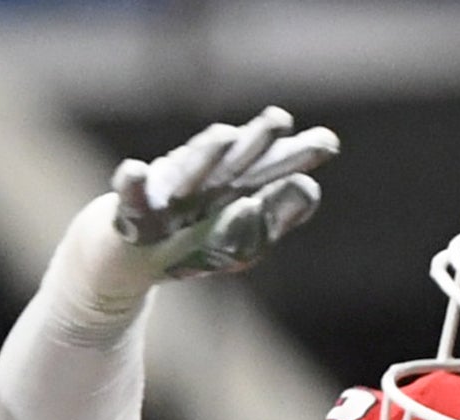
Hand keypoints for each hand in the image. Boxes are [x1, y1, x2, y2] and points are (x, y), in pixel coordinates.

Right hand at [111, 107, 338, 280]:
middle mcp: (205, 183)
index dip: (296, 156)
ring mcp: (168, 194)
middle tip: (279, 121)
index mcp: (236, 188)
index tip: (327, 144)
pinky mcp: (133, 212)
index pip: (270, 169)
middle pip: (235, 163)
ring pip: (189, 173)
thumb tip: (309, 186)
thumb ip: (273, 219)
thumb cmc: (191, 245)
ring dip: (204, 156)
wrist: (132, 257)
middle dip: (256, 143)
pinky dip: (132, 184)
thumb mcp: (239, 243)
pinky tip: (136, 171)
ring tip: (223, 137)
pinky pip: (132, 198)